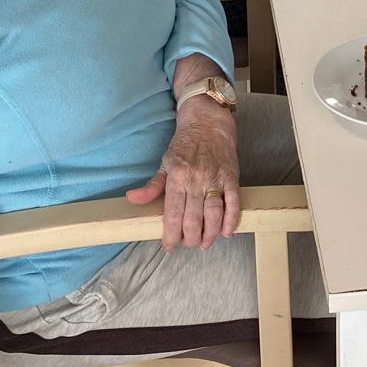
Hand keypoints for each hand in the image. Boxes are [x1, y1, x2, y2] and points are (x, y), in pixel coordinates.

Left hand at [126, 99, 239, 249]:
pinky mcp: (232, 176)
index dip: (171, 235)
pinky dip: (231, 220)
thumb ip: (152, 185)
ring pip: (214, 214)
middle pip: (193, 219)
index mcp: (177, 177)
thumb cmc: (184, 143)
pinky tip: (226, 231)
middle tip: (189, 243)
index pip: (173, 214)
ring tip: (205, 242)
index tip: (169, 245)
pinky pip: (233, 202)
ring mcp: (215, 178)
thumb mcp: (165, 162)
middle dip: (190, 238)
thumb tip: (132, 198)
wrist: (208, 121)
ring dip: (209, 234)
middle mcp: (196, 180)